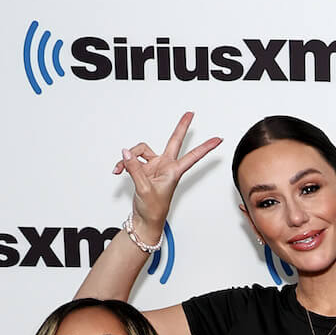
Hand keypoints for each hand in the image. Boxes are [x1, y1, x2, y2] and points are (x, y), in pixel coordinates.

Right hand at [114, 112, 222, 239]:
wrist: (146, 220)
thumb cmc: (153, 209)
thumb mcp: (143, 188)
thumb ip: (134, 168)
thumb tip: (126, 153)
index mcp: (173, 171)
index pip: (192, 156)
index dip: (205, 147)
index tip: (218, 139)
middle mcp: (166, 166)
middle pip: (174, 141)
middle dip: (181, 127)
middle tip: (190, 114)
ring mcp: (155, 167)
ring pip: (141, 150)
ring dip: (130, 158)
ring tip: (121, 169)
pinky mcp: (144, 169)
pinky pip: (132, 160)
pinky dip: (124, 164)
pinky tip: (118, 170)